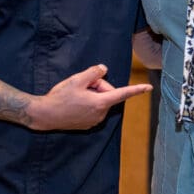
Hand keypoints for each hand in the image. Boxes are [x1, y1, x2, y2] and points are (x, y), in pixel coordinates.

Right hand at [24, 64, 151, 131]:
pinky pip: (93, 109)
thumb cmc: (60, 97)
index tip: (148, 88)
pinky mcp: (88, 124)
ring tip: (75, 95)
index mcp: (100, 103)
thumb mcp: (77, 79)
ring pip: (100, 101)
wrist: (45, 115)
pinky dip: (87, 103)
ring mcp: (94, 121)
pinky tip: (74, 103)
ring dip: (92, 94)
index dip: (136, 90)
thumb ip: (93, 73)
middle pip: (107, 93)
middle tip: (81, 85)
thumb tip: (104, 69)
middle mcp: (100, 114)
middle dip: (97, 86)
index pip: (122, 94)